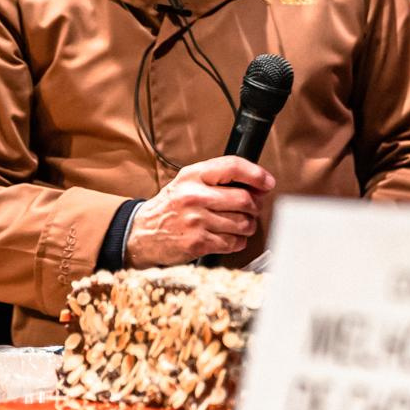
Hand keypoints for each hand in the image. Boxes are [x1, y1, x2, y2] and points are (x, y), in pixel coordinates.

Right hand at [124, 156, 273, 266]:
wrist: (142, 233)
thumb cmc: (171, 207)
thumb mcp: (188, 182)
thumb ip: (218, 179)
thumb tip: (258, 186)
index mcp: (192, 175)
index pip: (232, 166)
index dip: (256, 174)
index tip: (267, 182)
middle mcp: (194, 196)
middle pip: (244, 199)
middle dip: (255, 206)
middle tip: (252, 209)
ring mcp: (196, 220)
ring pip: (243, 223)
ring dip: (248, 226)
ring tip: (239, 224)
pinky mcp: (198, 243)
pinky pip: (233, 242)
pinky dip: (237, 241)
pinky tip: (228, 237)